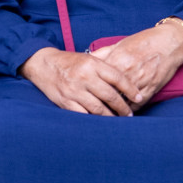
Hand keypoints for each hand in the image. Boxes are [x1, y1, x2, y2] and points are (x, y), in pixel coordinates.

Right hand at [20, 47, 139, 115]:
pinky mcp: (65, 101)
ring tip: (117, 121)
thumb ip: (105, 68)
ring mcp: (74, 90)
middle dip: (123, 108)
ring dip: (110, 117)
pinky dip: (93, 120)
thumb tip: (127, 81)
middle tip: (129, 114)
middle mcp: (84, 77)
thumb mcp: (89, 58)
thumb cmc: (70, 62)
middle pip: (110, 96)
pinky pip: (83, 115)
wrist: (43, 64)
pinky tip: (100, 123)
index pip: (118, 78)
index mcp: (92, 64)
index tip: (139, 98)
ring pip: (98, 109)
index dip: (131, 90)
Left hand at [88, 24, 182, 106]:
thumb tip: (84, 59)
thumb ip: (102, 53)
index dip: (90, 87)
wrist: (169, 42)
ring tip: (105, 115)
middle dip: (99, 100)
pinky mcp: (151, 88)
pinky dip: (129, 109)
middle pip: (108, 92)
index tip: (84, 94)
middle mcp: (127, 71)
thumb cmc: (143, 42)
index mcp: (117, 58)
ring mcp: (140, 81)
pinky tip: (123, 113)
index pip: (98, 78)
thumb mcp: (120, 44)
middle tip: (91, 108)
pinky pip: (137, 104)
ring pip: (122, 101)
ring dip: (114, 109)